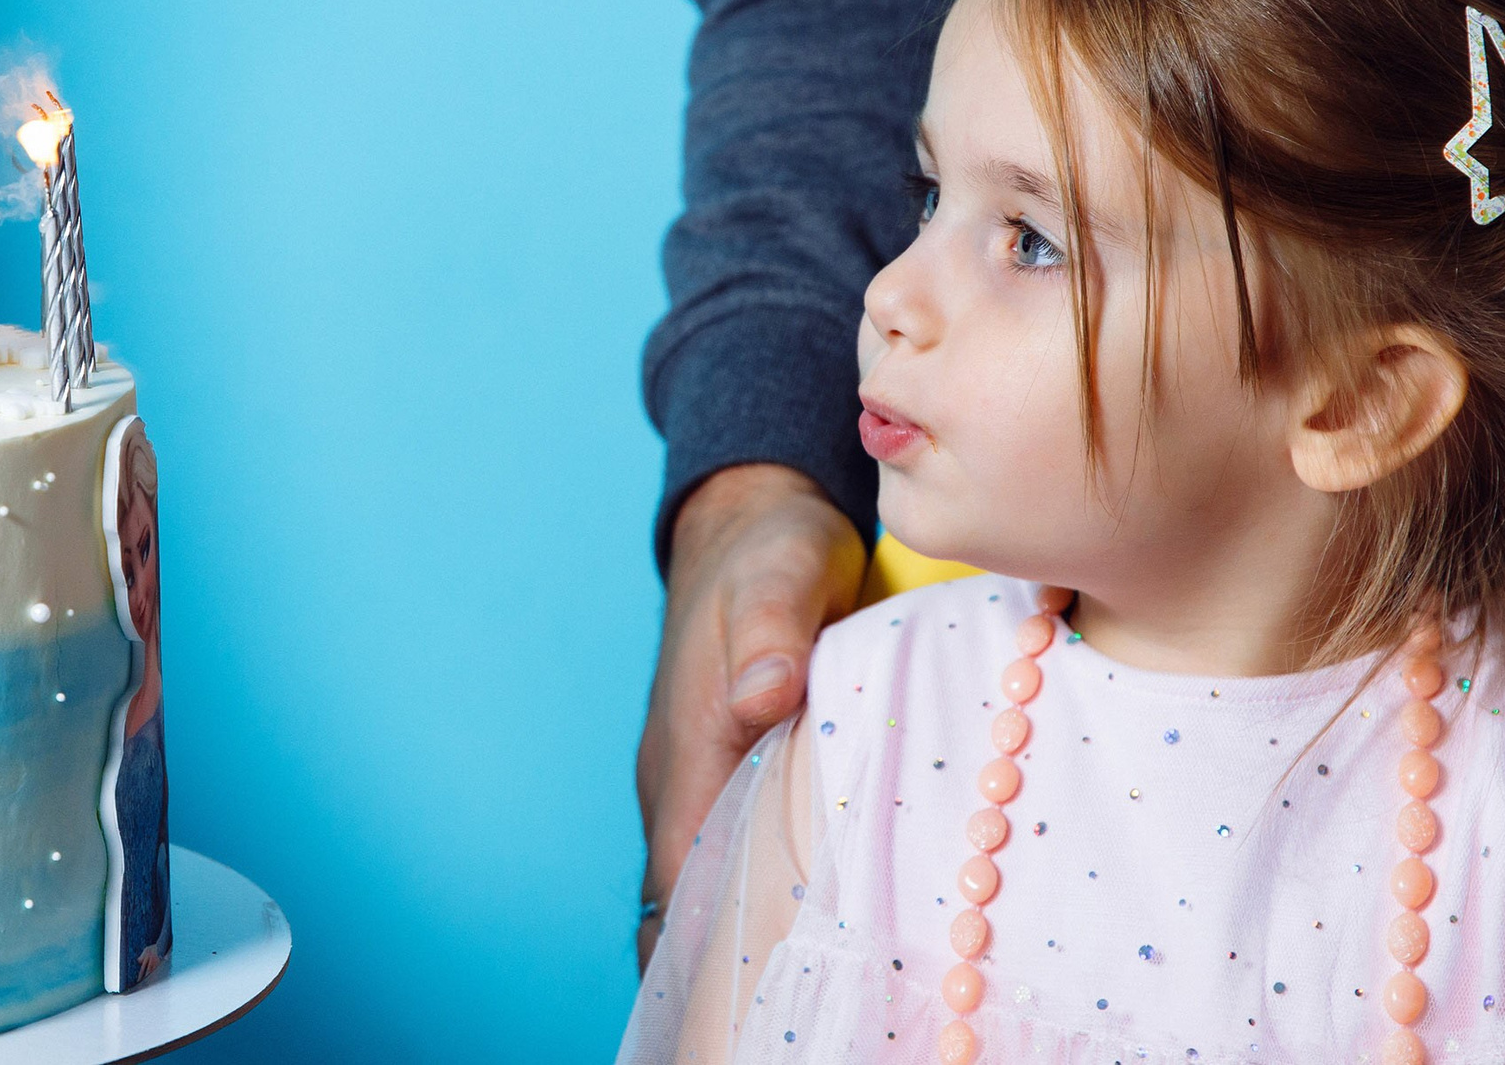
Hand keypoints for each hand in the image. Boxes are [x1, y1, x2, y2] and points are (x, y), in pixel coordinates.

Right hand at [636, 463, 863, 967]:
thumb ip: (772, 631)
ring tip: (827, 963)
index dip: (706, 942)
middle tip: (811, 986)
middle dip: (733, 951)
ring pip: (712, 873)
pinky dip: (770, 881)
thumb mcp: (782, 572)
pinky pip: (739, 844)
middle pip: (689, 896)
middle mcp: (682, 775)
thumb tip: (761, 695)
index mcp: (686, 747)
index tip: (759, 980)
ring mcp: (702, 774)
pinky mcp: (733, 768)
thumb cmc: (769, 549)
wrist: (750, 519)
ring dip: (753, 918)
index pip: (677, 877)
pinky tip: (827, 904)